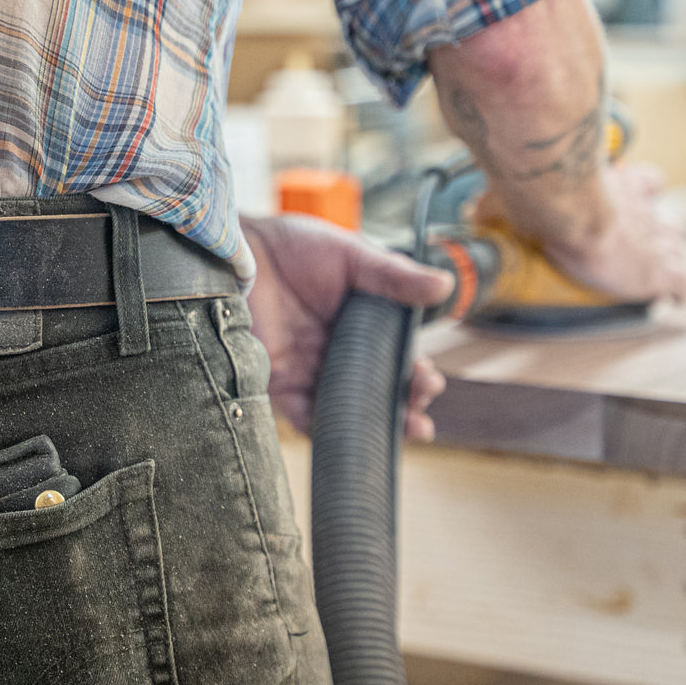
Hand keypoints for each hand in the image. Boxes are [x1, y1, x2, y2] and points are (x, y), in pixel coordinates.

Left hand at [242, 214, 454, 439]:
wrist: (239, 251)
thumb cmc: (294, 246)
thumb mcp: (352, 255)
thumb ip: (394, 276)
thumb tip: (445, 286)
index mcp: (360, 325)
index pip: (396, 359)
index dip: (416, 375)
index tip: (430, 381)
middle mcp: (337, 352)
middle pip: (377, 390)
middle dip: (405, 405)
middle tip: (421, 411)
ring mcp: (308, 370)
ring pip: (348, 409)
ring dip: (376, 423)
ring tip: (406, 430)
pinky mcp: (277, 382)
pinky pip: (304, 416)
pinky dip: (328, 431)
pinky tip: (352, 438)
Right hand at [477, 161, 685, 303]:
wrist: (566, 208)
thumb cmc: (543, 194)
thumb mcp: (521, 193)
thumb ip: (503, 200)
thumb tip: (474, 209)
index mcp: (622, 182)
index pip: (646, 182)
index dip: (639, 194)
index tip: (625, 206)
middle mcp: (646, 206)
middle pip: (665, 216)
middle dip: (654, 232)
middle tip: (636, 246)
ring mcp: (658, 237)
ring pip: (676, 248)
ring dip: (665, 261)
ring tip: (649, 275)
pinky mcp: (662, 270)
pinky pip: (682, 283)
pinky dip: (676, 291)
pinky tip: (671, 299)